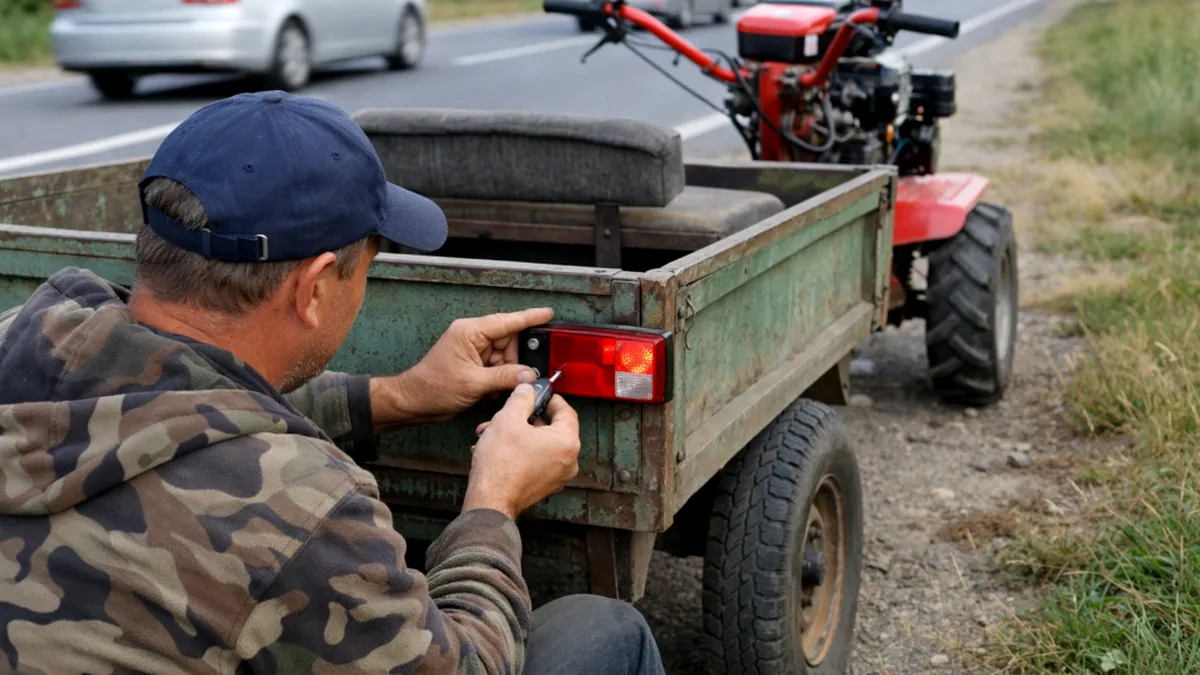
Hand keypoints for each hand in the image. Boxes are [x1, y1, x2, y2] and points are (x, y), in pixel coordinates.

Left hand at [371, 307, 553, 427]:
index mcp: (470, 332)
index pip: (507, 321)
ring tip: (498, 388)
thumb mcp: (473, 383)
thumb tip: (528, 374)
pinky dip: (499, 379)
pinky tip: (490, 391)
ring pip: (505, 357)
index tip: (548, 313)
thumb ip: (504, 377)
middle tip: (523, 375)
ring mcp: (473, 351)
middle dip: (516, 360)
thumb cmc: (433, 387)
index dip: (530, 318)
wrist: (415, 402)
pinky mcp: (474, 365)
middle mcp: (473, 338)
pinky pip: (497, 368)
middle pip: (509, 341)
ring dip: (507, 373)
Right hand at [462, 384, 579, 520]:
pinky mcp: (544, 485)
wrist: (489, 501)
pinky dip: (520, 451)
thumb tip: (527, 390)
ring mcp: (557, 476)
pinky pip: (536, 459)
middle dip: (525, 418)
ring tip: (495, 432)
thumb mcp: (508, 419)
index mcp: (567, 442)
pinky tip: (498, 448)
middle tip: (510, 413)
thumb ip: (521, 398)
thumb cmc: (500, 466)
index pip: (566, 410)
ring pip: (540, 444)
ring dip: (518, 434)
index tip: (538, 394)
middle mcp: (568, 461)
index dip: (549, 398)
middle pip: (551, 428)